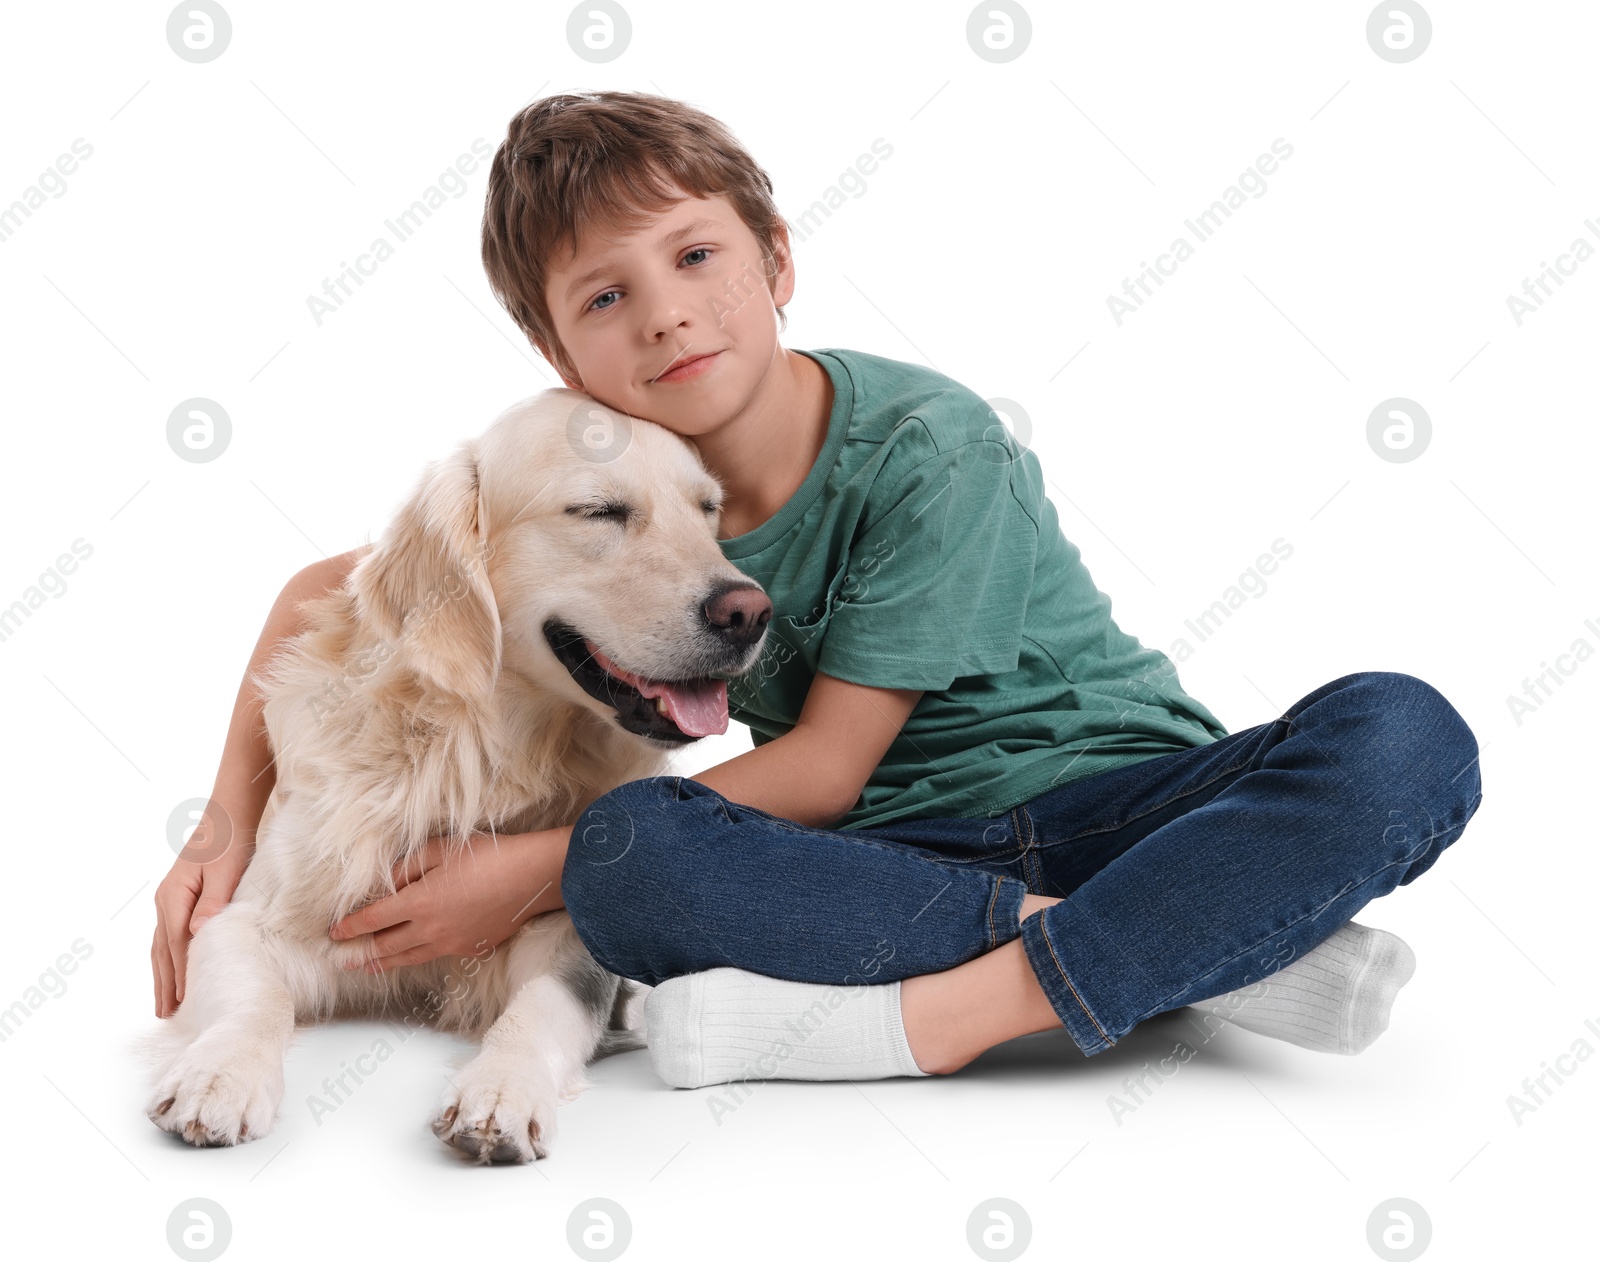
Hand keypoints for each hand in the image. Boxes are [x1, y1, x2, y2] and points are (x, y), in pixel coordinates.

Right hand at [151, 833, 251, 1018]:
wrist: (224, 820)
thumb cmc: (227, 844)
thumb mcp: (225, 871)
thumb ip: (213, 901)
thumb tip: (198, 932)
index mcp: (174, 896)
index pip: (176, 943)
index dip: (179, 972)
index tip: (183, 998)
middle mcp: (165, 901)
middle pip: (162, 951)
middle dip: (165, 984)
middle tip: (166, 1015)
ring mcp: (167, 902)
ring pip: (160, 947)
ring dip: (162, 976)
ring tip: (163, 1005)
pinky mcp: (176, 901)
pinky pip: (167, 937)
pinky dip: (167, 959)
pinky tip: (170, 974)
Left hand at [327, 829, 564, 972]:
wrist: (532, 878)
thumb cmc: (489, 857)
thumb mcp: (441, 850)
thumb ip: (407, 868)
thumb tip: (385, 884)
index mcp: (418, 902)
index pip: (372, 920)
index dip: (350, 927)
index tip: (334, 932)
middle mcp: (429, 929)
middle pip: (385, 946)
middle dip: (360, 952)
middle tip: (342, 957)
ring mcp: (450, 943)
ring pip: (408, 958)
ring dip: (383, 963)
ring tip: (368, 967)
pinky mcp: (470, 948)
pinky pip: (435, 955)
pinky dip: (416, 958)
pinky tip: (412, 955)